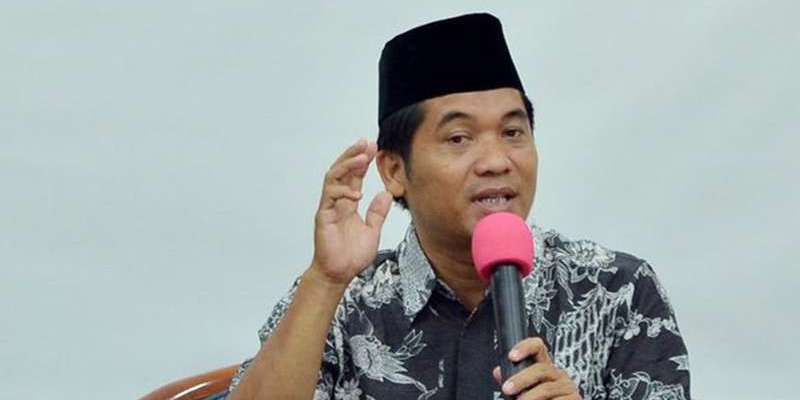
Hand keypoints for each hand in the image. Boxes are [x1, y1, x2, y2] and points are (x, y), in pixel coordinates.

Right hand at [310, 138, 392, 285]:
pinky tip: (356, 192)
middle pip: (342, 171)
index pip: (354, 176)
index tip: (373, 147)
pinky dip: (342, 191)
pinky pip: (330, 197)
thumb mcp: (372, 231)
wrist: (338, 274)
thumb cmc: (351, 255)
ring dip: (346, 165)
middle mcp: (337, 202)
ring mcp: (328, 207)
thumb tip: (386, 194)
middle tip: (366, 143)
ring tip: (360, 157)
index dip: (362, 161)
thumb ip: (377, 213)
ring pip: (333, 178)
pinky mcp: (323, 216)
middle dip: (353, 155)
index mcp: (348, 203)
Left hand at [493, 337, 580, 399]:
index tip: (511, 356)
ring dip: (530, 396)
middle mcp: (557, 374)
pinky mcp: (574, 399)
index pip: (538, 347)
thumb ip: (513, 380)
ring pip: (546, 388)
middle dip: (521, 379)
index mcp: (545, 367)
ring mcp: (567, 387)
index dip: (525, 347)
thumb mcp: (526, 390)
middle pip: (541, 369)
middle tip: (507, 389)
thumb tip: (498, 372)